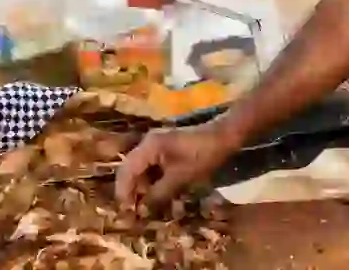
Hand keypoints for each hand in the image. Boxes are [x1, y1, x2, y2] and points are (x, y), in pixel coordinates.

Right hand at [114, 123, 240, 207]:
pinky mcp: (167, 148)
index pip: (126, 172)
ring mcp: (157, 145)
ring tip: (150, 206)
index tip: (127, 212)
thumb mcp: (180, 178)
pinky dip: (155, 181)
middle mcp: (148, 143)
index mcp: (148, 147)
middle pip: (132, 170)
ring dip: (145, 187)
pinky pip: (154, 167)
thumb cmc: (202, 155)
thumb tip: (141, 211)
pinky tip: (162, 194)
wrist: (224, 136)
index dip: (124, 193)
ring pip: (142, 169)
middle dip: (133, 191)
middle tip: (138, 212)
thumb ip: (158, 194)